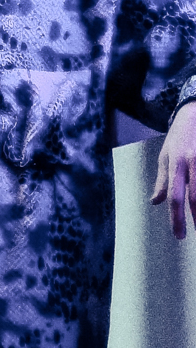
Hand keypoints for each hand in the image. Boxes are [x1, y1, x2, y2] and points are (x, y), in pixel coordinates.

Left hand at [152, 101, 195, 239]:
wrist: (194, 112)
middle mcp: (193, 162)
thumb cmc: (179, 137)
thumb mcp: (164, 155)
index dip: (177, 219)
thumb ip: (162, 180)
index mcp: (176, 164)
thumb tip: (155, 202)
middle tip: (195, 235)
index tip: (179, 235)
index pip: (175, 197)